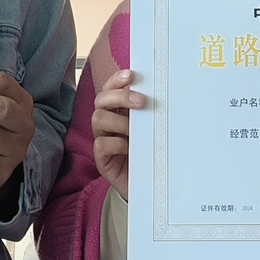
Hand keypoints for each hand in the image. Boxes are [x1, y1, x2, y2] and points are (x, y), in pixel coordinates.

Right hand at [92, 69, 144, 198]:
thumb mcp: (152, 129)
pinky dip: (115, 143)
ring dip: (119, 121)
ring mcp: (103, 139)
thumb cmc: (151, 152)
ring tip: (136, 132)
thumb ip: (151, 112)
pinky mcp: (102, 159)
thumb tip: (162, 91)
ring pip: (98, 119)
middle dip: (120, 96)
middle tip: (142, 101)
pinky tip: (129, 148)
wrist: (149, 185)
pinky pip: (100, 144)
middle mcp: (108, 122)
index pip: (111, 88)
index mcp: (119, 111)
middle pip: (101, 99)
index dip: (116, 79)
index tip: (131, 74)